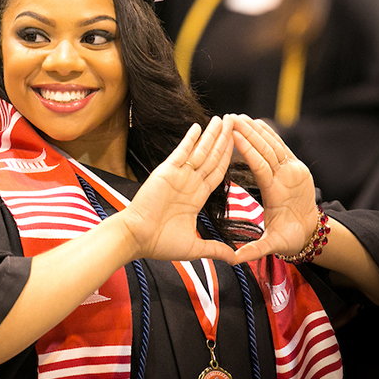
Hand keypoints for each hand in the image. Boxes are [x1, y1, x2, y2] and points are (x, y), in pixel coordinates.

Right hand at [118, 115, 236, 263]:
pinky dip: (190, 139)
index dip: (230, 158)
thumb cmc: (159, 243)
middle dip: (225, 140)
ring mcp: (178, 176)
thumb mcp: (195, 248)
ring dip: (213, 135)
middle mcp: (189, 183)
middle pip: (213, 157)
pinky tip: (199, 127)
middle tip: (237, 122)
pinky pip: (181, 152)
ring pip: (201, 151)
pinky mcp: (166, 172)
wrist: (137, 239)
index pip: (218, 172)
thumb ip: (216, 249)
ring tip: (225, 119)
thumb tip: (236, 259)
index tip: (241, 145)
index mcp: (197, 197)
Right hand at [231, 115, 317, 262]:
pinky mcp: (296, 165)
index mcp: (277, 192)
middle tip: (230, 118)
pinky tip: (256, 122)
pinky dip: (269, 133)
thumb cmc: (288, 238)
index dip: (246, 150)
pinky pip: (281, 145)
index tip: (232, 135)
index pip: (260, 165)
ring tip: (238, 117)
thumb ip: (255, 249)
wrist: (311, 232)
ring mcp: (294, 169)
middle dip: (248, 132)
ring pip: (274, 144)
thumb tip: (236, 258)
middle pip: (266, 149)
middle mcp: (286, 177)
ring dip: (256, 129)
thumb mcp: (273, 246)